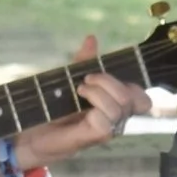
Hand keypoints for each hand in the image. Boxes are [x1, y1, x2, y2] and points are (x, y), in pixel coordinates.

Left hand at [37, 34, 146, 163]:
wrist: (34, 132)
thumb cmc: (55, 109)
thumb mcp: (71, 79)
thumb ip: (84, 62)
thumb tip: (92, 38)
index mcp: (116, 106)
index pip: (142, 99)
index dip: (132, 85)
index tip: (100, 75)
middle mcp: (116, 119)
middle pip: (134, 99)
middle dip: (109, 82)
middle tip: (87, 79)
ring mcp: (107, 130)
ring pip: (120, 108)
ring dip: (98, 93)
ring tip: (80, 90)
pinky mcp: (93, 138)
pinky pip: (106, 123)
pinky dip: (94, 109)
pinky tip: (80, 105)